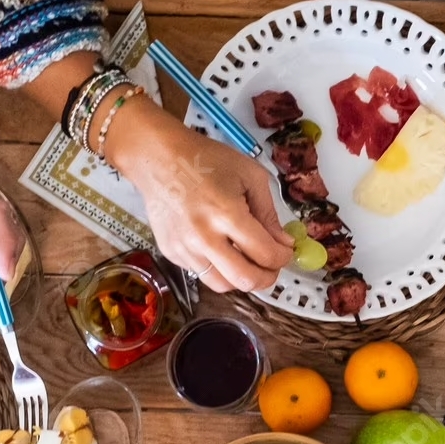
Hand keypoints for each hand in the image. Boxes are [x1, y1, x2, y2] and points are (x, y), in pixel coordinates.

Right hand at [112, 105, 292, 293]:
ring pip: (223, 285)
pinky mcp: (170, 252)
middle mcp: (203, 237)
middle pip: (245, 280)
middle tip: (272, 266)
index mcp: (227, 213)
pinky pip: (202, 273)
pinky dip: (218, 268)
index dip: (282, 257)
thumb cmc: (206, 160)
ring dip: (241, 278)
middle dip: (267, 278)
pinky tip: (221, 248)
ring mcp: (184, 248)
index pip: (265, 254)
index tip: (286, 251)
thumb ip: (269, 213)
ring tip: (248, 261)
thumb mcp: (250, 176)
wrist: (158, 158)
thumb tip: (283, 243)